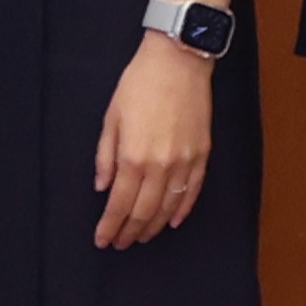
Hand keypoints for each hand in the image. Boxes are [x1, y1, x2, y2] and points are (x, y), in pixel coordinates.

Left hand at [91, 34, 216, 251]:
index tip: (102, 238)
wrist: (178, 63)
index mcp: (132, 156)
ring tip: (141, 237)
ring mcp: (184, 162)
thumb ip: (105, 156)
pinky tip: (172, 222)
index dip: (110, 225)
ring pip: (168, 207)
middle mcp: (160, 165)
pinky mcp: (202, 155)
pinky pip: (192, 192)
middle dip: (129, 231)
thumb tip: (102, 187)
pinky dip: (181, 210)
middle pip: (143, 211)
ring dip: (153, 226)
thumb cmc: (140, 84)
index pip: (119, 203)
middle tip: (120, 243)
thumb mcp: (111, 118)